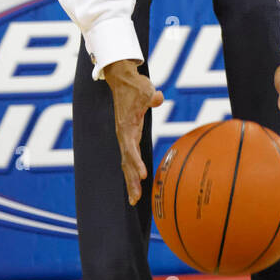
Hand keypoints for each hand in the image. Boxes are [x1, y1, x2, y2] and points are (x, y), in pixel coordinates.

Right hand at [103, 58, 163, 205]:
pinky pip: (129, 158)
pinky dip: (132, 172)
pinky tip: (136, 184)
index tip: (144, 175)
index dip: (136, 162)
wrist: (121, 80)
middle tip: (136, 199)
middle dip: (131, 181)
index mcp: (127, 126)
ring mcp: (125, 137)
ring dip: (130, 181)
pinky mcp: (128, 137)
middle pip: (126, 162)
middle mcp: (123, 135)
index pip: (131, 148)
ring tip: (135, 200)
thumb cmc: (135, 85)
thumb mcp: (144, 88)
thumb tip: (158, 98)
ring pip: (126, 163)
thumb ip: (150, 95)